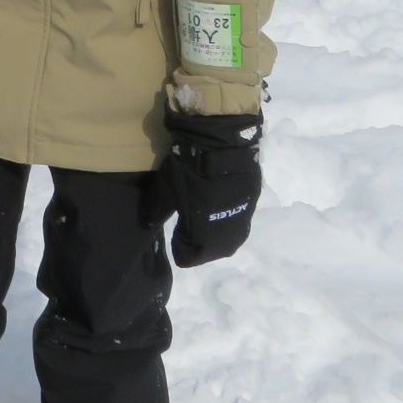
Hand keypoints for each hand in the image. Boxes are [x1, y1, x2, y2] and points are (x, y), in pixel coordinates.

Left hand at [158, 106, 262, 267]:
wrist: (223, 145)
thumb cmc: (189, 173)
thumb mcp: (163, 191)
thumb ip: (155, 212)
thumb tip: (149, 224)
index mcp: (206, 236)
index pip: (192, 257)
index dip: (181, 251)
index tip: (176, 242)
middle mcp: (229, 233)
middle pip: (215, 251)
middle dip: (201, 247)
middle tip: (189, 234)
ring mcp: (244, 216)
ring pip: (231, 236)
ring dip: (218, 234)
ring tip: (205, 223)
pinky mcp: (253, 199)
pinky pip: (240, 218)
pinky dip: (229, 217)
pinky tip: (220, 207)